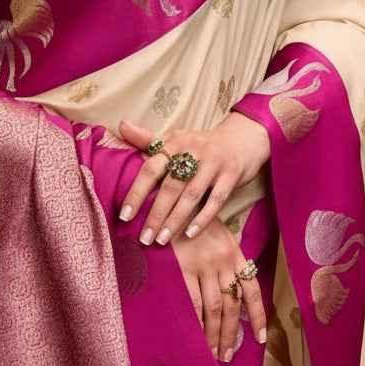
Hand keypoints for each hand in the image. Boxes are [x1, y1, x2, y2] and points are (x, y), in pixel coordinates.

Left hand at [117, 112, 269, 244]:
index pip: (151, 169)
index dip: (136, 192)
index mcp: (175, 142)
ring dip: (175, 220)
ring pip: (191, 195)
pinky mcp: (232, 174)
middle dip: (156, 214)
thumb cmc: (201, 144)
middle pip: (170, 186)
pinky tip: (190, 234)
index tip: (124, 216)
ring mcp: (214, 162)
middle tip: (144, 238)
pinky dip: (203, 218)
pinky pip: (216, 200)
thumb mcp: (176, 138)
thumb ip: (148, 139)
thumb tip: (121, 125)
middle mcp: (193, 150)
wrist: (243, 138)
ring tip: (162, 240)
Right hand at [172, 215, 266, 360]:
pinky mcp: (183, 267)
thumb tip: (231, 288)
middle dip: (230, 333)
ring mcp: (204, 264)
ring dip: (214, 334)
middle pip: (232, 305)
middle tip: (227, 355)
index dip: (258, 316)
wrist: (169, 201)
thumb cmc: (191, 217)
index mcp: (234, 252)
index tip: (261, 338)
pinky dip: (196, 322)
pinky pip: (192, 302)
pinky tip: (196, 336)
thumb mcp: (216, 232)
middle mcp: (223, 260)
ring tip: (213, 353)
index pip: (251, 290)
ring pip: (214, 308)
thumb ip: (225, 258)